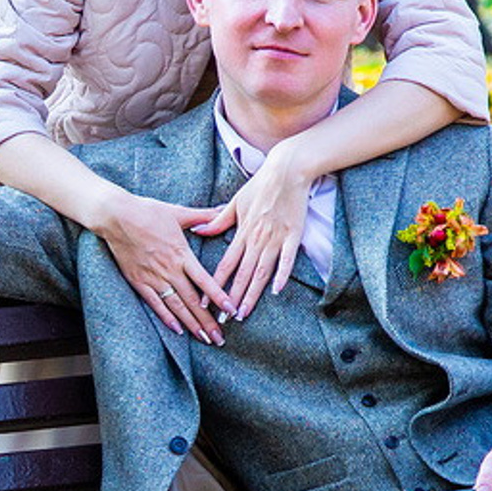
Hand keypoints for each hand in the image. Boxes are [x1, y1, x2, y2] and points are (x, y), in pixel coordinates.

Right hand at [95, 190, 233, 342]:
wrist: (116, 216)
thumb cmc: (147, 211)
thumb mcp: (178, 212)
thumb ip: (203, 215)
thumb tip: (223, 208)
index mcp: (181, 254)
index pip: (204, 281)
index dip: (218, 297)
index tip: (231, 310)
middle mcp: (169, 269)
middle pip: (192, 300)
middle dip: (207, 321)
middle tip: (220, 339)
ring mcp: (153, 278)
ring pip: (176, 306)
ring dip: (191, 324)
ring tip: (204, 339)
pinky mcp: (138, 281)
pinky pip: (154, 303)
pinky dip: (166, 318)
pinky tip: (177, 330)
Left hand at [193, 146, 314, 318]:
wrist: (287, 170)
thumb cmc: (261, 186)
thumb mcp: (235, 202)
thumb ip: (218, 221)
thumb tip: (198, 231)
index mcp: (241, 232)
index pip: (225, 264)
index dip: (215, 285)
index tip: (205, 302)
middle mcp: (256, 239)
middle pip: (241, 274)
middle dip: (231, 299)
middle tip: (223, 319)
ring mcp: (275, 238)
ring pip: (260, 272)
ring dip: (251, 294)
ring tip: (244, 313)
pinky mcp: (293, 236)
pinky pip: (287, 260)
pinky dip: (282, 275)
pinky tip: (276, 291)